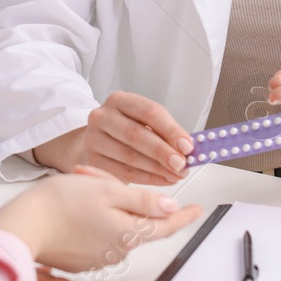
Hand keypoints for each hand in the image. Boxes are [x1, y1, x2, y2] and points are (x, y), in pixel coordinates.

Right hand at [0, 165, 202, 272]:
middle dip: (125, 198)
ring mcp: (95, 258)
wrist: (21, 226)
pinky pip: (93, 235)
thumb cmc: (60, 205)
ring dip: (103, 205)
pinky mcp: (77, 260)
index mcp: (128, 234)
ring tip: (78, 185)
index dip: (183, 216)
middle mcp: (116, 252)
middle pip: (134, 222)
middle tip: (98, 177)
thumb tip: (170, 208)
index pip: (165, 225)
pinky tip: (70, 204)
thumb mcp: (108, 190)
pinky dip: (88, 218)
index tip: (197, 209)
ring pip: (112, 226)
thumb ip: (143, 201)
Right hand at [32, 92, 192, 185]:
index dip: (171, 130)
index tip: (188, 146)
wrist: (96, 143)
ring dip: (157, 169)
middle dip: (163, 152)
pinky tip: (162, 180)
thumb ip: (165, 132)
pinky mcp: (91, 161)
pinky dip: (147, 179)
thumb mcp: (144, 122)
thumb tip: (190, 148)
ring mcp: (93, 139)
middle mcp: (102, 116)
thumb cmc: (126, 131)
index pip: (149, 112)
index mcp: (119, 100)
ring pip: (130, 156)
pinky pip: (123, 173)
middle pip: (136, 134)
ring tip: (176, 175)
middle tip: (182, 165)